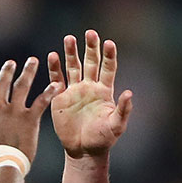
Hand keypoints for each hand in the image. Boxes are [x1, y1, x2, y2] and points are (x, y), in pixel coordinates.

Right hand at [0, 57, 60, 161]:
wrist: (2, 165)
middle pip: (2, 84)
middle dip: (6, 71)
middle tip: (11, 63)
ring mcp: (14, 112)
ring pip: (22, 86)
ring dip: (28, 72)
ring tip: (33, 61)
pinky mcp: (30, 119)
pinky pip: (41, 102)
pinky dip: (49, 92)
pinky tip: (57, 84)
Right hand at [48, 30, 133, 157]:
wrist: (83, 150)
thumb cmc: (103, 139)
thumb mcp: (116, 125)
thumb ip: (123, 109)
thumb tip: (129, 93)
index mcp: (105, 91)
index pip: (108, 68)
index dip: (109, 56)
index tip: (109, 43)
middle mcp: (90, 86)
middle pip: (90, 62)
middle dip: (90, 48)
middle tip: (90, 32)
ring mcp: (75, 90)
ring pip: (73, 66)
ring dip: (71, 53)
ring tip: (69, 38)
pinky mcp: (60, 97)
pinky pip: (57, 79)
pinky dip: (54, 68)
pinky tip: (52, 56)